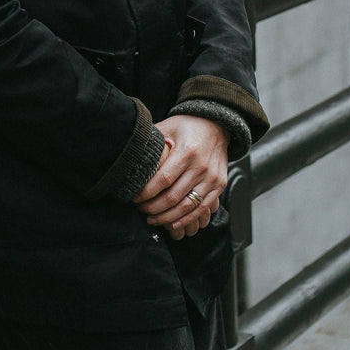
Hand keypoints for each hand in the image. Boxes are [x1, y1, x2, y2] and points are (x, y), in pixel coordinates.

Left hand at [133, 115, 228, 241]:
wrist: (216, 125)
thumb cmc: (188, 125)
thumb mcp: (168, 127)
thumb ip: (151, 141)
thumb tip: (129, 152)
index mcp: (187, 151)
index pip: (163, 179)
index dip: (147, 192)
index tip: (134, 198)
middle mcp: (202, 166)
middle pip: (174, 196)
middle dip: (153, 208)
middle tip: (141, 210)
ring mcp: (212, 178)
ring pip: (187, 206)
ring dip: (167, 217)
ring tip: (152, 219)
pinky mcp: (219, 185)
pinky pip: (202, 208)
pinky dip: (186, 219)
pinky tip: (173, 224)